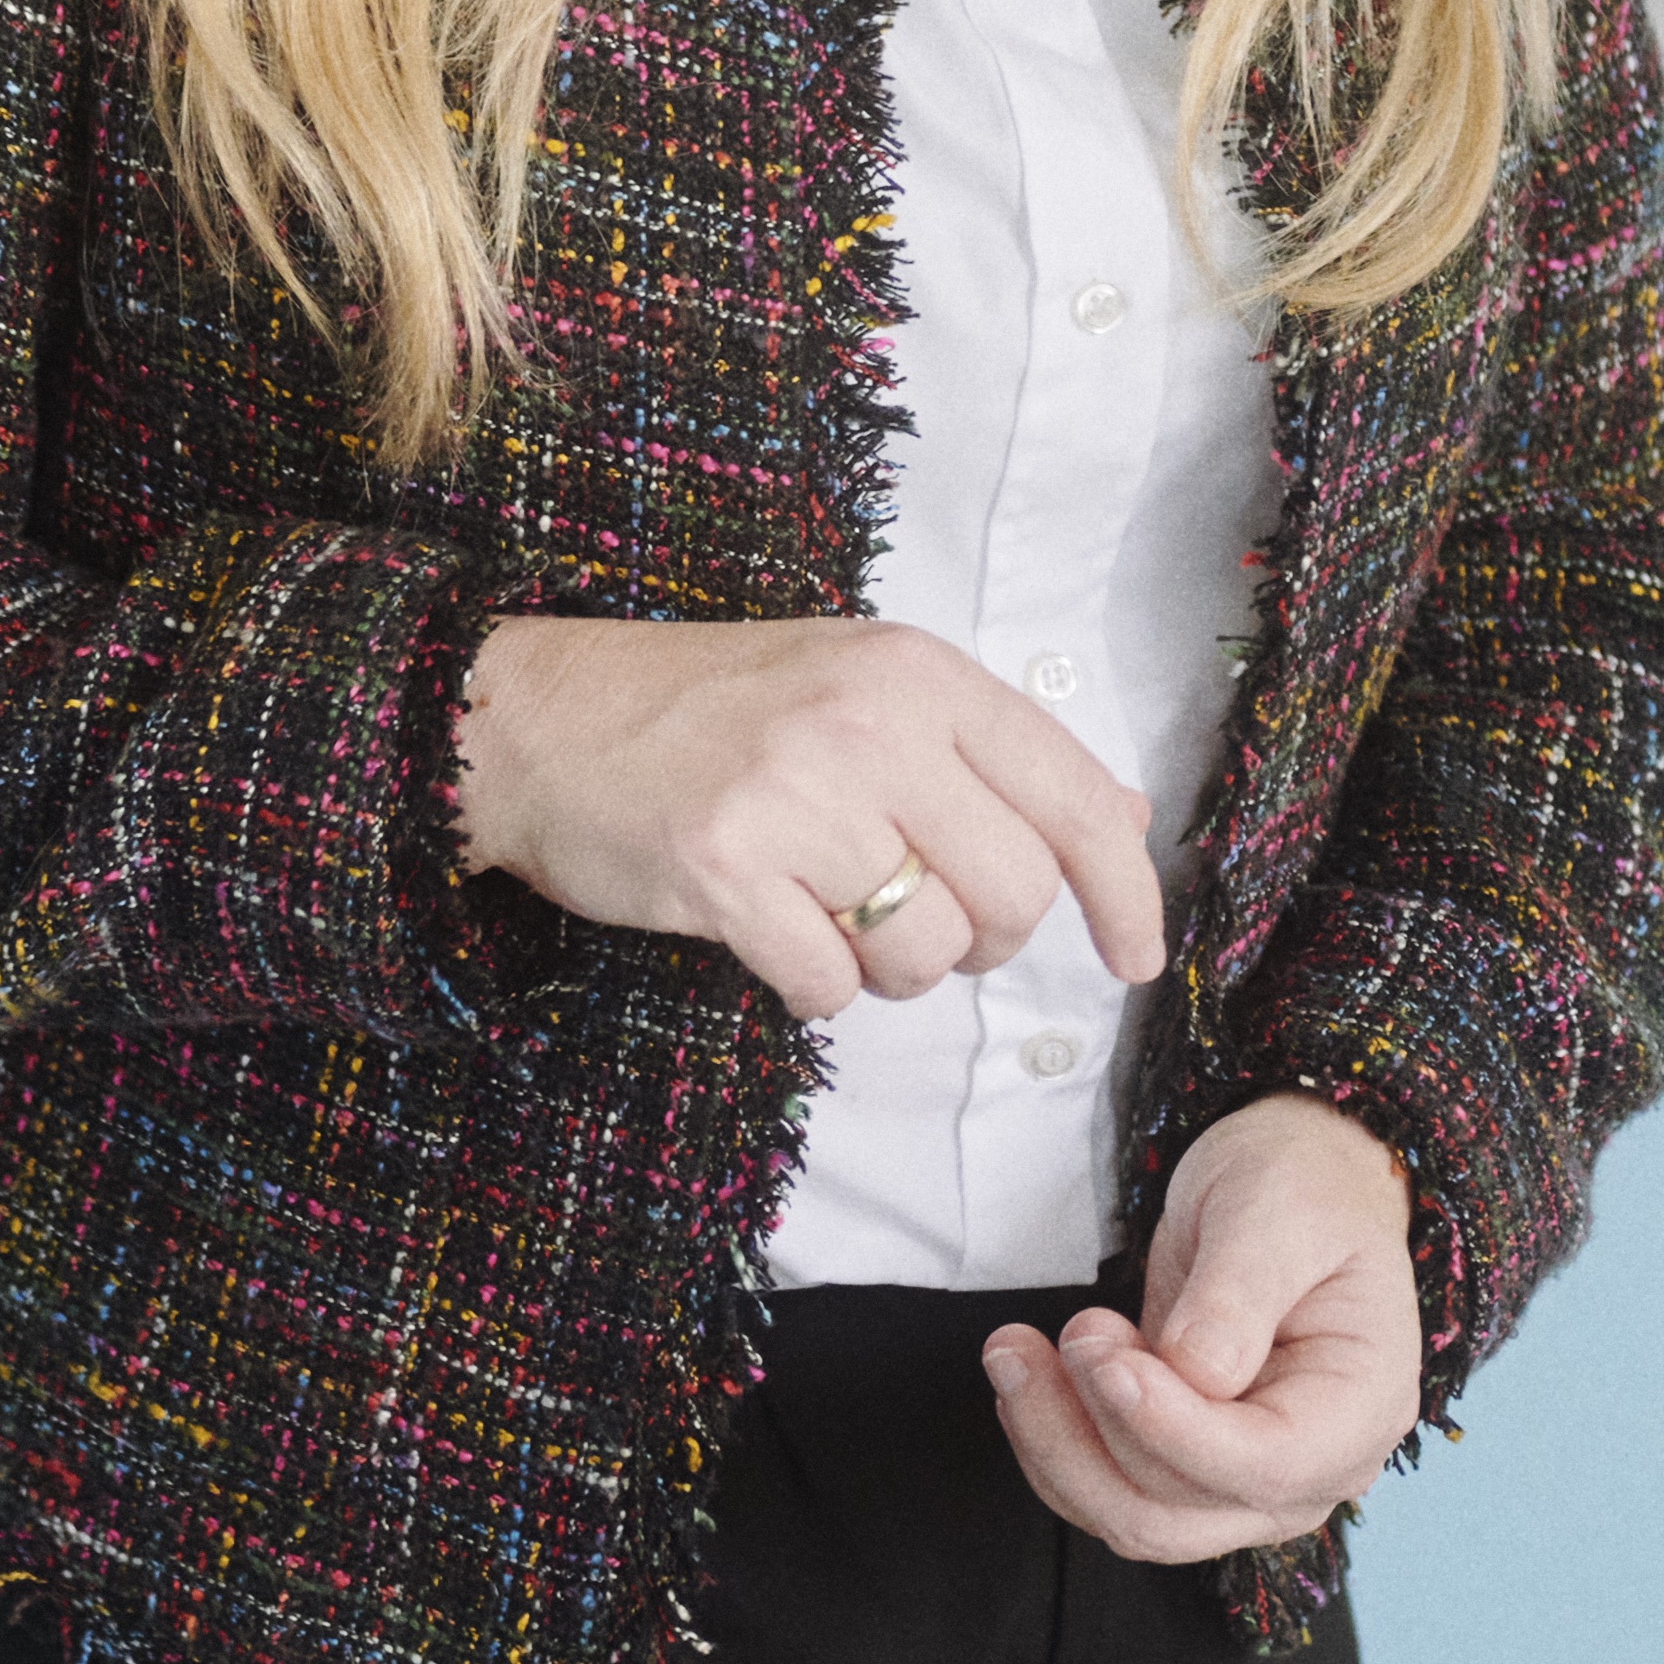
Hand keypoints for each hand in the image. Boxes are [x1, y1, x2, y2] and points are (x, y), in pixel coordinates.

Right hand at [444, 613, 1166, 1024]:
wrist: (530, 719)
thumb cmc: (701, 709)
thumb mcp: (859, 685)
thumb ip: (987, 751)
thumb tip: (1122, 815)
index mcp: (915, 672)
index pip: (1076, 798)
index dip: (1126, 894)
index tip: (1133, 957)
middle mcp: (867, 722)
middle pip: (1013, 896)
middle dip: (982, 942)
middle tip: (916, 922)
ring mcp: (793, 793)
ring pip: (929, 952)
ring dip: (893, 970)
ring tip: (829, 919)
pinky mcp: (723, 866)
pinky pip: (830, 987)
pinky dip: (814, 991)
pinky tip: (774, 940)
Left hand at [983, 1095, 1422, 1562]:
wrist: (1290, 1185)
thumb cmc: (1300, 1188)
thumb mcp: (1277, 1210)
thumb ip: (1240, 1292)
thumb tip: (1198, 1372)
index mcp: (1359, 1408)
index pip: (1265, 1465)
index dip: (1173, 1429)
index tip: (1104, 1358)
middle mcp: (1309, 1469)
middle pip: (1181, 1512)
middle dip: (1092, 1432)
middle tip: (1066, 1328)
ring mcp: (1245, 1480)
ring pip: (1131, 1516)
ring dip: (1055, 1443)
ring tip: (1016, 1348)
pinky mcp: (1186, 1465)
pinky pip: (1106, 1491)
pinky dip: (1053, 1445)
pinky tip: (1030, 1377)